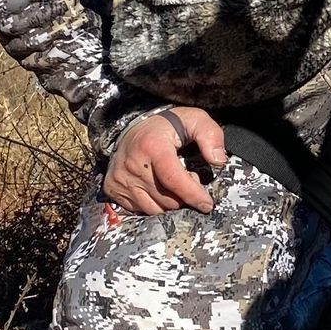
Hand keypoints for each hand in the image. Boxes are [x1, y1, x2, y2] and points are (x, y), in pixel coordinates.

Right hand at [103, 105, 227, 215]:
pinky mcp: (112, 187)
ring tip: (173, 184)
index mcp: (153, 146)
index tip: (207, 204)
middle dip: (184, 197)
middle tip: (188, 181)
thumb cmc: (169, 126)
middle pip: (166, 198)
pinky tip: (158, 189)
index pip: (174, 180)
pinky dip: (153, 204)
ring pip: (153, 208)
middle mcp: (132, 164)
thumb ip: (211, 136)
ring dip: (169, 203)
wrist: (133, 126)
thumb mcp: (195, 120)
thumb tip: (218, 161)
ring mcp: (120, 177)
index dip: (193, 195)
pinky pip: (138, 209)